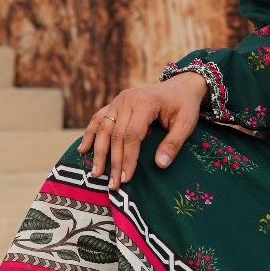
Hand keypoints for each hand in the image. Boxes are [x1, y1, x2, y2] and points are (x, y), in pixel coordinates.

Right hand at [80, 72, 207, 189]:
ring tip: (95, 173)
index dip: (128, 158)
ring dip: (97, 152)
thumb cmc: (184, 106)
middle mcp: (127, 99)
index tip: (126, 178)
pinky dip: (90, 134)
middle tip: (112, 184)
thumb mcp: (186, 124)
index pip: (132, 135)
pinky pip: (98, 119)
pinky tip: (83, 149)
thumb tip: (160, 165)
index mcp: (145, 103)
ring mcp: (119, 100)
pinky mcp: (115, 103)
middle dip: (113, 161)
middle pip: (115, 134)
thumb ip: (173, 143)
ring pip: (103, 128)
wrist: (181, 86)